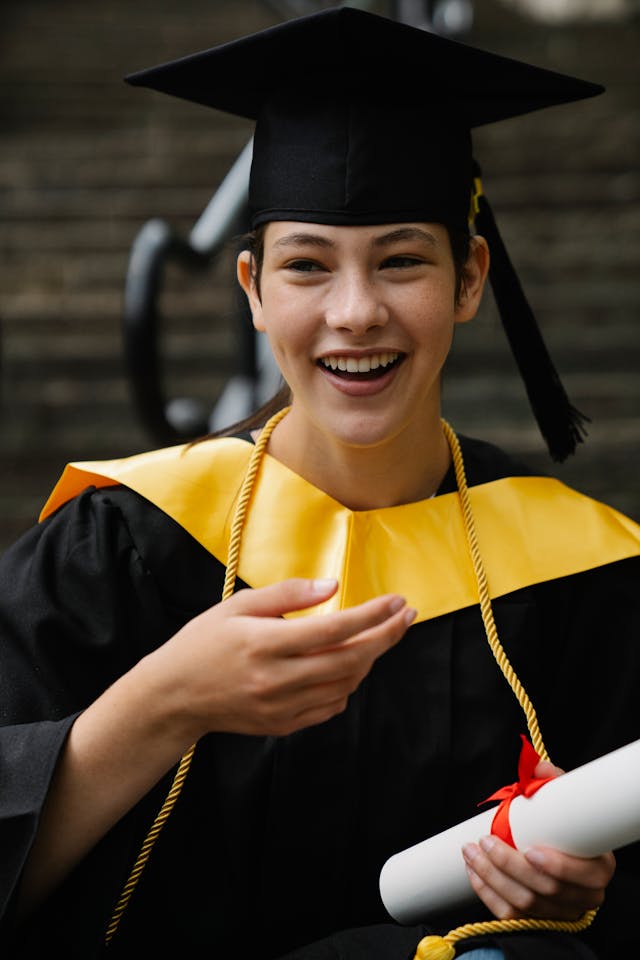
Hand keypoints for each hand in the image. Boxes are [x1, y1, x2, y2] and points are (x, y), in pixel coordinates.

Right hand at [146, 577, 415, 739]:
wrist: (174, 696)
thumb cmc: (203, 643)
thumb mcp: (237, 606)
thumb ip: (287, 594)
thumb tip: (332, 585)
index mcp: (264, 644)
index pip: (334, 629)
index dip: (372, 615)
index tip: (397, 601)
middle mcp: (276, 679)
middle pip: (350, 660)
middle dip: (386, 637)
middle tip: (406, 616)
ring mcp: (281, 707)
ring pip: (345, 685)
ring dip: (369, 659)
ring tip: (376, 635)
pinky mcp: (283, 725)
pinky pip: (330, 706)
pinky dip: (347, 684)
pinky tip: (347, 664)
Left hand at [462, 761, 615, 920]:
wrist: (552, 850)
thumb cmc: (561, 827)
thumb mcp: (563, 802)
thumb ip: (552, 783)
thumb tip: (538, 766)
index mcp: (599, 867)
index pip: (586, 876)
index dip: (559, 867)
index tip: (530, 851)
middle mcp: (584, 896)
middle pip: (547, 890)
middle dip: (510, 866)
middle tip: (486, 841)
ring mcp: (560, 912)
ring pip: (525, 904)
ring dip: (492, 877)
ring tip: (471, 851)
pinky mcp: (536, 921)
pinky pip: (509, 914)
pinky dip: (487, 892)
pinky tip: (473, 870)